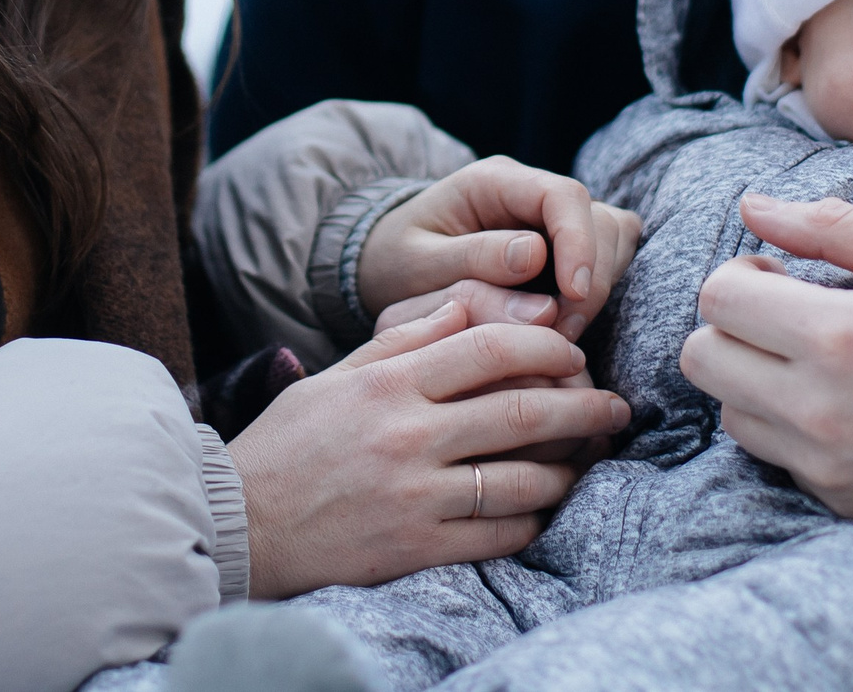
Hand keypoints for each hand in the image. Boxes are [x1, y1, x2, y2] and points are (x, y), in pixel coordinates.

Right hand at [229, 299, 630, 596]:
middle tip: (615, 407)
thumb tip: (469, 305)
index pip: (489, 347)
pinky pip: (498, 533)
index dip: (546, 345)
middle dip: (582, 407)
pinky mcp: (416, 547)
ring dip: (566, 469)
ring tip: (586, 461)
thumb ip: (405, 339)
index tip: (574, 353)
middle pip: (521, 410)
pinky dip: (531, 520)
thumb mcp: (338, 376)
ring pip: (521, 477)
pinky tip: (542, 510)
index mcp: (391, 383)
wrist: (237, 525)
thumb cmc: (289, 444)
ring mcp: (415, 495)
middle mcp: (408, 435)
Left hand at [357, 156, 641, 341]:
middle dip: (592, 278)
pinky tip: (564, 327)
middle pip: (599, 217)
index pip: (562, 195)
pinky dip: (596, 292)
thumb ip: (473, 260)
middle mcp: (531, 190)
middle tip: (561, 334)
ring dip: (598, 288)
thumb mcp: (418, 265)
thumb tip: (537, 257)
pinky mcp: (564, 247)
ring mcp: (552, 217)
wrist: (390, 267)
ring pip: (612, 238)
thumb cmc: (396, 263)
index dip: (579, 243)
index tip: (572, 295)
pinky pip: (604, 260)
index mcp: (493, 181)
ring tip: (560, 335)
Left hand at [678, 195, 852, 543]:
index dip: (743, 273)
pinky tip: (847, 403)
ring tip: (819, 359)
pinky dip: (790, 426)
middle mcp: (820, 410)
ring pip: (730, 414)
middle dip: (734, 325)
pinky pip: (775, 457)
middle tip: (789, 312)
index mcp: (839, 337)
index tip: (782, 273)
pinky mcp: (845, 502)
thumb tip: (753, 206)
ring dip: (755, 378)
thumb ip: (835, 227)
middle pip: (703, 359)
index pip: (716, 298)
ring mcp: (829, 466)